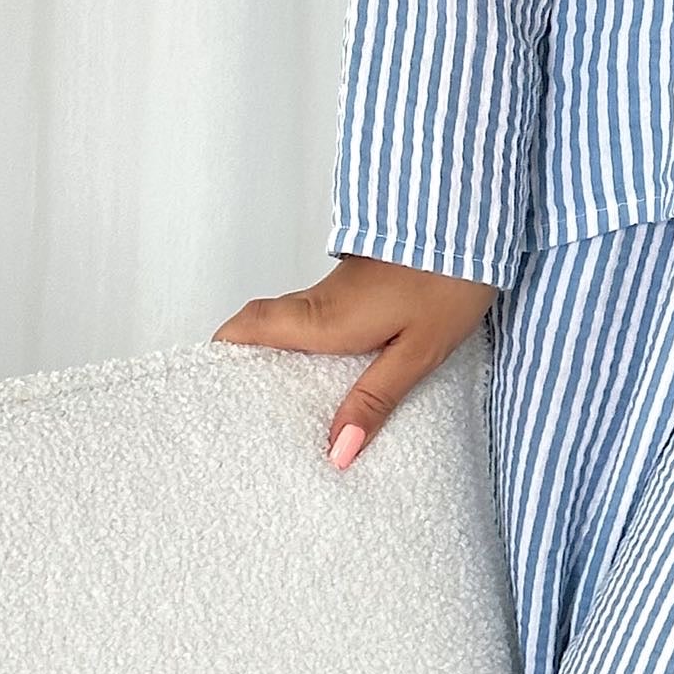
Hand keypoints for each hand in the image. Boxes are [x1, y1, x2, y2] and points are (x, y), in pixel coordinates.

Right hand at [209, 253, 497, 468]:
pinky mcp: (360, 284)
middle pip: (258, 326)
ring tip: (276, 407)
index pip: (247, 329)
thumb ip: (375, 399)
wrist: (472, 220)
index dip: (218, 354)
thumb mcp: (417, 351)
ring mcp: (339, 289)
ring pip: (286, 321)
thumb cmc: (449, 280)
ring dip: (272, 352)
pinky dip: (303, 342)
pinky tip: (324, 373)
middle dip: (239, 362)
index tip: (201, 388)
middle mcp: (319, 301)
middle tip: (235, 409)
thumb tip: (336, 453)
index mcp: (323, 319)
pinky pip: (314, 316)